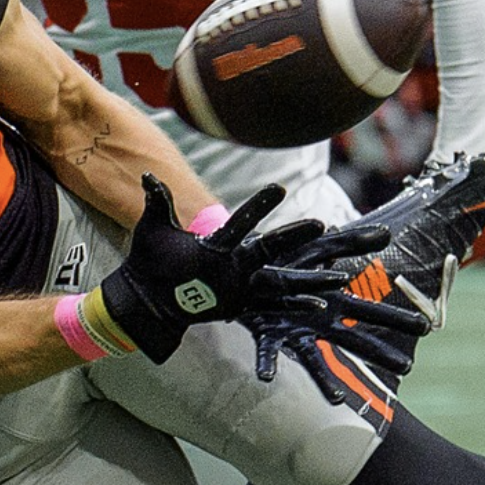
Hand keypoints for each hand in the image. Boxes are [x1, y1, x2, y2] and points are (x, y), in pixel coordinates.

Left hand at [96, 173, 348, 361]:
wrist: (145, 295)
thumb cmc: (149, 259)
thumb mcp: (153, 229)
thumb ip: (158, 203)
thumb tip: (147, 176)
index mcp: (219, 241)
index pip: (242, 221)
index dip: (259, 206)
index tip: (279, 188)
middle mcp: (236, 261)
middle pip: (271, 246)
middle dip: (294, 236)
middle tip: (322, 224)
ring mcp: (241, 284)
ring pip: (282, 278)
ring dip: (309, 278)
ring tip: (339, 275)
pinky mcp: (241, 305)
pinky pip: (274, 308)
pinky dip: (296, 306)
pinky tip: (319, 306)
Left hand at [242, 224, 430, 398]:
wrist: (246, 271)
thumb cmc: (285, 262)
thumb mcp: (317, 245)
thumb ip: (348, 241)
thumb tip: (387, 232)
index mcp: (333, 303)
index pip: (371, 311)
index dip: (397, 319)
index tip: (426, 328)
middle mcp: (318, 322)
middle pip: (353, 339)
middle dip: (378, 352)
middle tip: (408, 367)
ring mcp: (294, 331)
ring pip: (313, 359)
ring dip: (324, 379)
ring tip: (336, 398)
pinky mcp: (266, 332)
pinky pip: (267, 350)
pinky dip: (267, 363)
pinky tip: (266, 378)